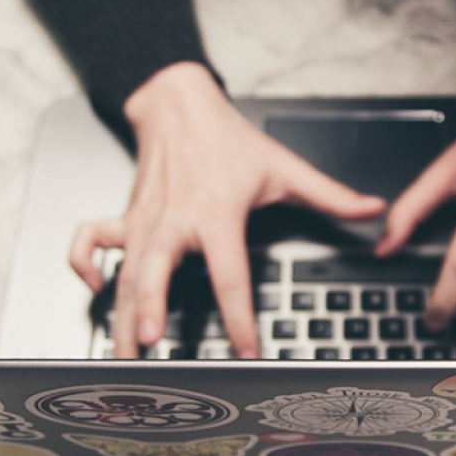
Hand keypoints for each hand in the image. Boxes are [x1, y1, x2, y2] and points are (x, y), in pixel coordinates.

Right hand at [69, 62, 385, 357]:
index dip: (238, 316)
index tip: (245, 349)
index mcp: (215, 214)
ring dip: (117, 311)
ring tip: (119, 352)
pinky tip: (93, 290)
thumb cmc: (227, 140)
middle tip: (148, 344)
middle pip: (156, 272)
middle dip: (148, 308)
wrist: (177, 103)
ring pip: (123, 272)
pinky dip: (83, 265)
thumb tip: (372, 210)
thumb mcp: (283, 166)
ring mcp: (143, 222)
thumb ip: (330, 195)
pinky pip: (90, 243)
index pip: (230, 275)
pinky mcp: (124, 217)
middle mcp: (174, 221)